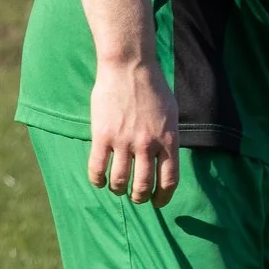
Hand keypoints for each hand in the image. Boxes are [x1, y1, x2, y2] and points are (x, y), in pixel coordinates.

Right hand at [88, 56, 180, 205]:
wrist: (129, 66)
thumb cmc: (152, 87)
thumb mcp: (171, 115)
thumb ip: (168, 139)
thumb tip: (165, 159)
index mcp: (168, 141)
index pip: (169, 181)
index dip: (163, 197)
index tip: (157, 202)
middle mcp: (147, 145)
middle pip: (143, 185)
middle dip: (139, 197)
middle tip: (136, 197)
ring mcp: (124, 141)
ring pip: (120, 180)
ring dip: (119, 189)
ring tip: (117, 188)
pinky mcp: (103, 135)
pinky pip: (98, 167)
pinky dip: (97, 179)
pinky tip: (98, 181)